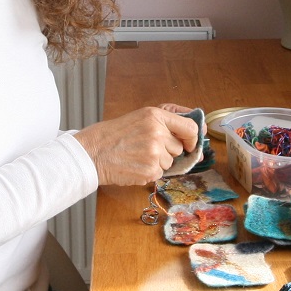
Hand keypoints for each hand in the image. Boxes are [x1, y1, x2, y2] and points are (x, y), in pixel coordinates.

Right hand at [74, 105, 201, 185]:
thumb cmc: (113, 135)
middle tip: (145, 147)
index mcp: (155, 116)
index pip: (190, 127)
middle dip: (167, 150)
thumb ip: (167, 121)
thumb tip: (198, 130)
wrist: (92, 152)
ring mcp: (154, 153)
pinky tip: (134, 165)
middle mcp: (157, 133)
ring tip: (136, 155)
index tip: (189, 144)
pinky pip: (160, 173)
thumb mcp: (140, 117)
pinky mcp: (150, 171)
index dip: (193, 138)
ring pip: (170, 162)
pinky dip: (149, 172)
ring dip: (157, 162)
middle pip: (179, 148)